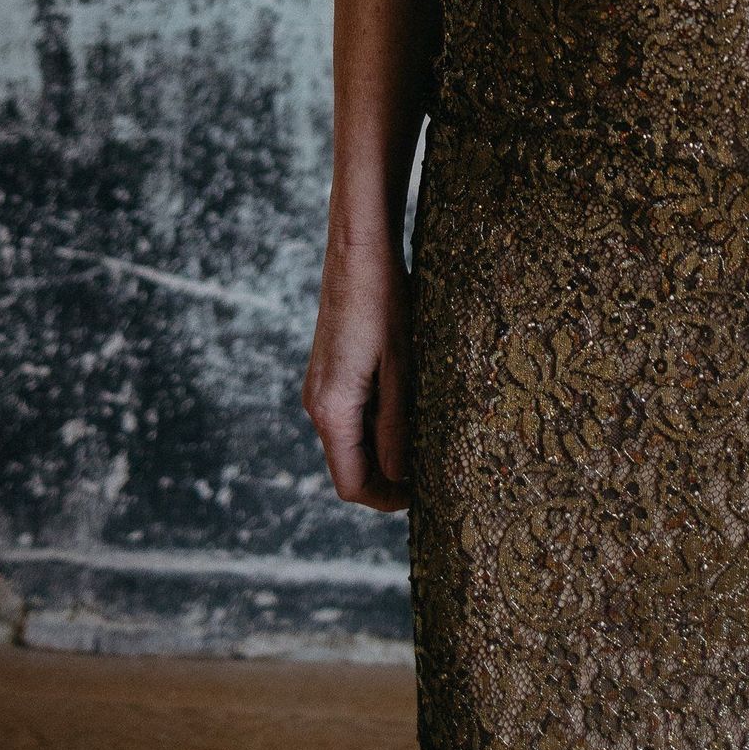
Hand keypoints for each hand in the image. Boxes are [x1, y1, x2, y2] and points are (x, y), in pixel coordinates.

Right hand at [303, 239, 413, 510]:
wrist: (358, 250)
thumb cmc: (384, 304)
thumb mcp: (401, 368)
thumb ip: (396, 426)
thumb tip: (397, 476)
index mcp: (332, 411)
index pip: (351, 484)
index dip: (387, 499)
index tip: (423, 495)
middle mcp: (317, 404)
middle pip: (348, 465)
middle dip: (386, 476)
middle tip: (431, 470)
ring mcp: (319, 387)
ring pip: (349, 440)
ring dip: (382, 449)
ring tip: (424, 438)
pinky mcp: (328, 370)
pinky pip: (348, 414)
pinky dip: (374, 423)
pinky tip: (405, 406)